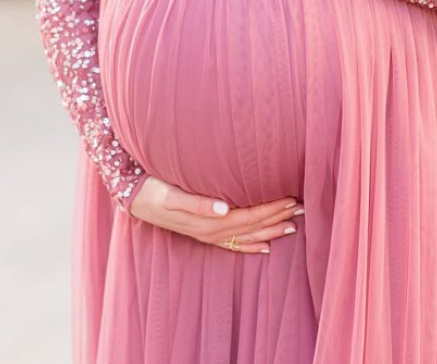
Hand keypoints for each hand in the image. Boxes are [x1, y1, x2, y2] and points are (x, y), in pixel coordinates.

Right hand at [128, 174, 303, 253]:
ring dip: (270, 230)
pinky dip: (251, 245)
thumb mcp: (173, 194)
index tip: (292, 200)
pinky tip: (265, 247)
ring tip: (292, 226)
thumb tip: (225, 208)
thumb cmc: (153, 189)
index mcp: (209, 221)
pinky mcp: (202, 234)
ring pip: (246, 235)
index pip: (249, 216)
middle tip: (303, 209)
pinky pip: (232, 244)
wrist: (133, 197)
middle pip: (252, 226)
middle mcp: (211, 231)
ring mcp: (207, 235)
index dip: (271, 209)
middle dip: (278, 218)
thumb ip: (198, 203)